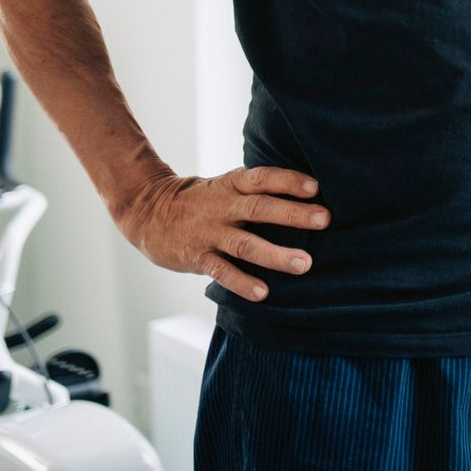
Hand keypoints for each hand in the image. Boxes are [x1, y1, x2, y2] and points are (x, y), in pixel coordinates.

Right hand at [113, 166, 328, 301]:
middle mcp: (223, 206)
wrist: (147, 211)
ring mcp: (209, 233)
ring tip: (304, 264)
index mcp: (233, 184)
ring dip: (275, 254)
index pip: (263, 178)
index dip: (289, 181)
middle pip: (260, 209)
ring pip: (245, 244)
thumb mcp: (227, 185)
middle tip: (324, 220)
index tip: (317, 187)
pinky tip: (263, 292)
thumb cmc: (202, 199)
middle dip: (293, 214)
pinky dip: (242, 282)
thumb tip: (308, 194)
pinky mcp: (196, 257)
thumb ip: (257, 190)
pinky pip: (221, 271)